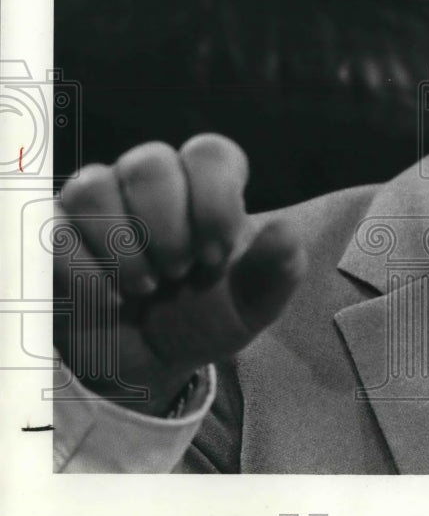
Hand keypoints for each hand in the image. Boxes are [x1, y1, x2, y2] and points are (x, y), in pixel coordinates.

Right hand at [53, 134, 305, 415]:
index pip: (209, 153)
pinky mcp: (55, 231)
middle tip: (180, 274)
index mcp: (206, 187)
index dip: (214, 201)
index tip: (217, 255)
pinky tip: (112, 301)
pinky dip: (88, 273)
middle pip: (150, 161)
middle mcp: (152, 183)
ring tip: (146, 289)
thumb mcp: (252, 305)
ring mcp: (99, 202)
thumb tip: (286, 230)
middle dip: (167, 226)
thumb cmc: (205, 317)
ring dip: (125, 248)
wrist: (149, 362)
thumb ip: (277, 270)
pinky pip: (55, 229)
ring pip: (94, 186)